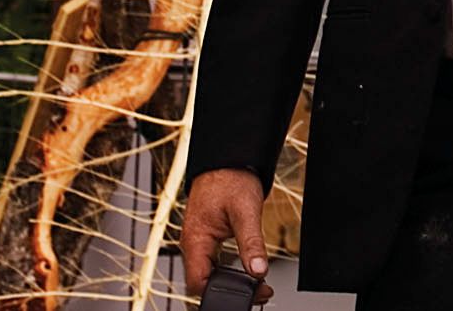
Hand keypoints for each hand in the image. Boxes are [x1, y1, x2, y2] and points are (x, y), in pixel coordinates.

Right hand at [181, 168, 273, 302]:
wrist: (228, 160)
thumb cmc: (231, 179)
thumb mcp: (246, 211)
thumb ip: (251, 243)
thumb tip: (258, 271)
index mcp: (195, 240)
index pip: (198, 283)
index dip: (221, 293)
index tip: (250, 293)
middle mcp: (193, 244)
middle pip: (203, 282)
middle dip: (228, 291)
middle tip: (259, 292)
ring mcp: (199, 242)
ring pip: (208, 274)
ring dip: (230, 282)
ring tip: (257, 286)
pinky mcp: (207, 238)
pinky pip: (213, 263)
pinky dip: (229, 271)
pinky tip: (246, 273)